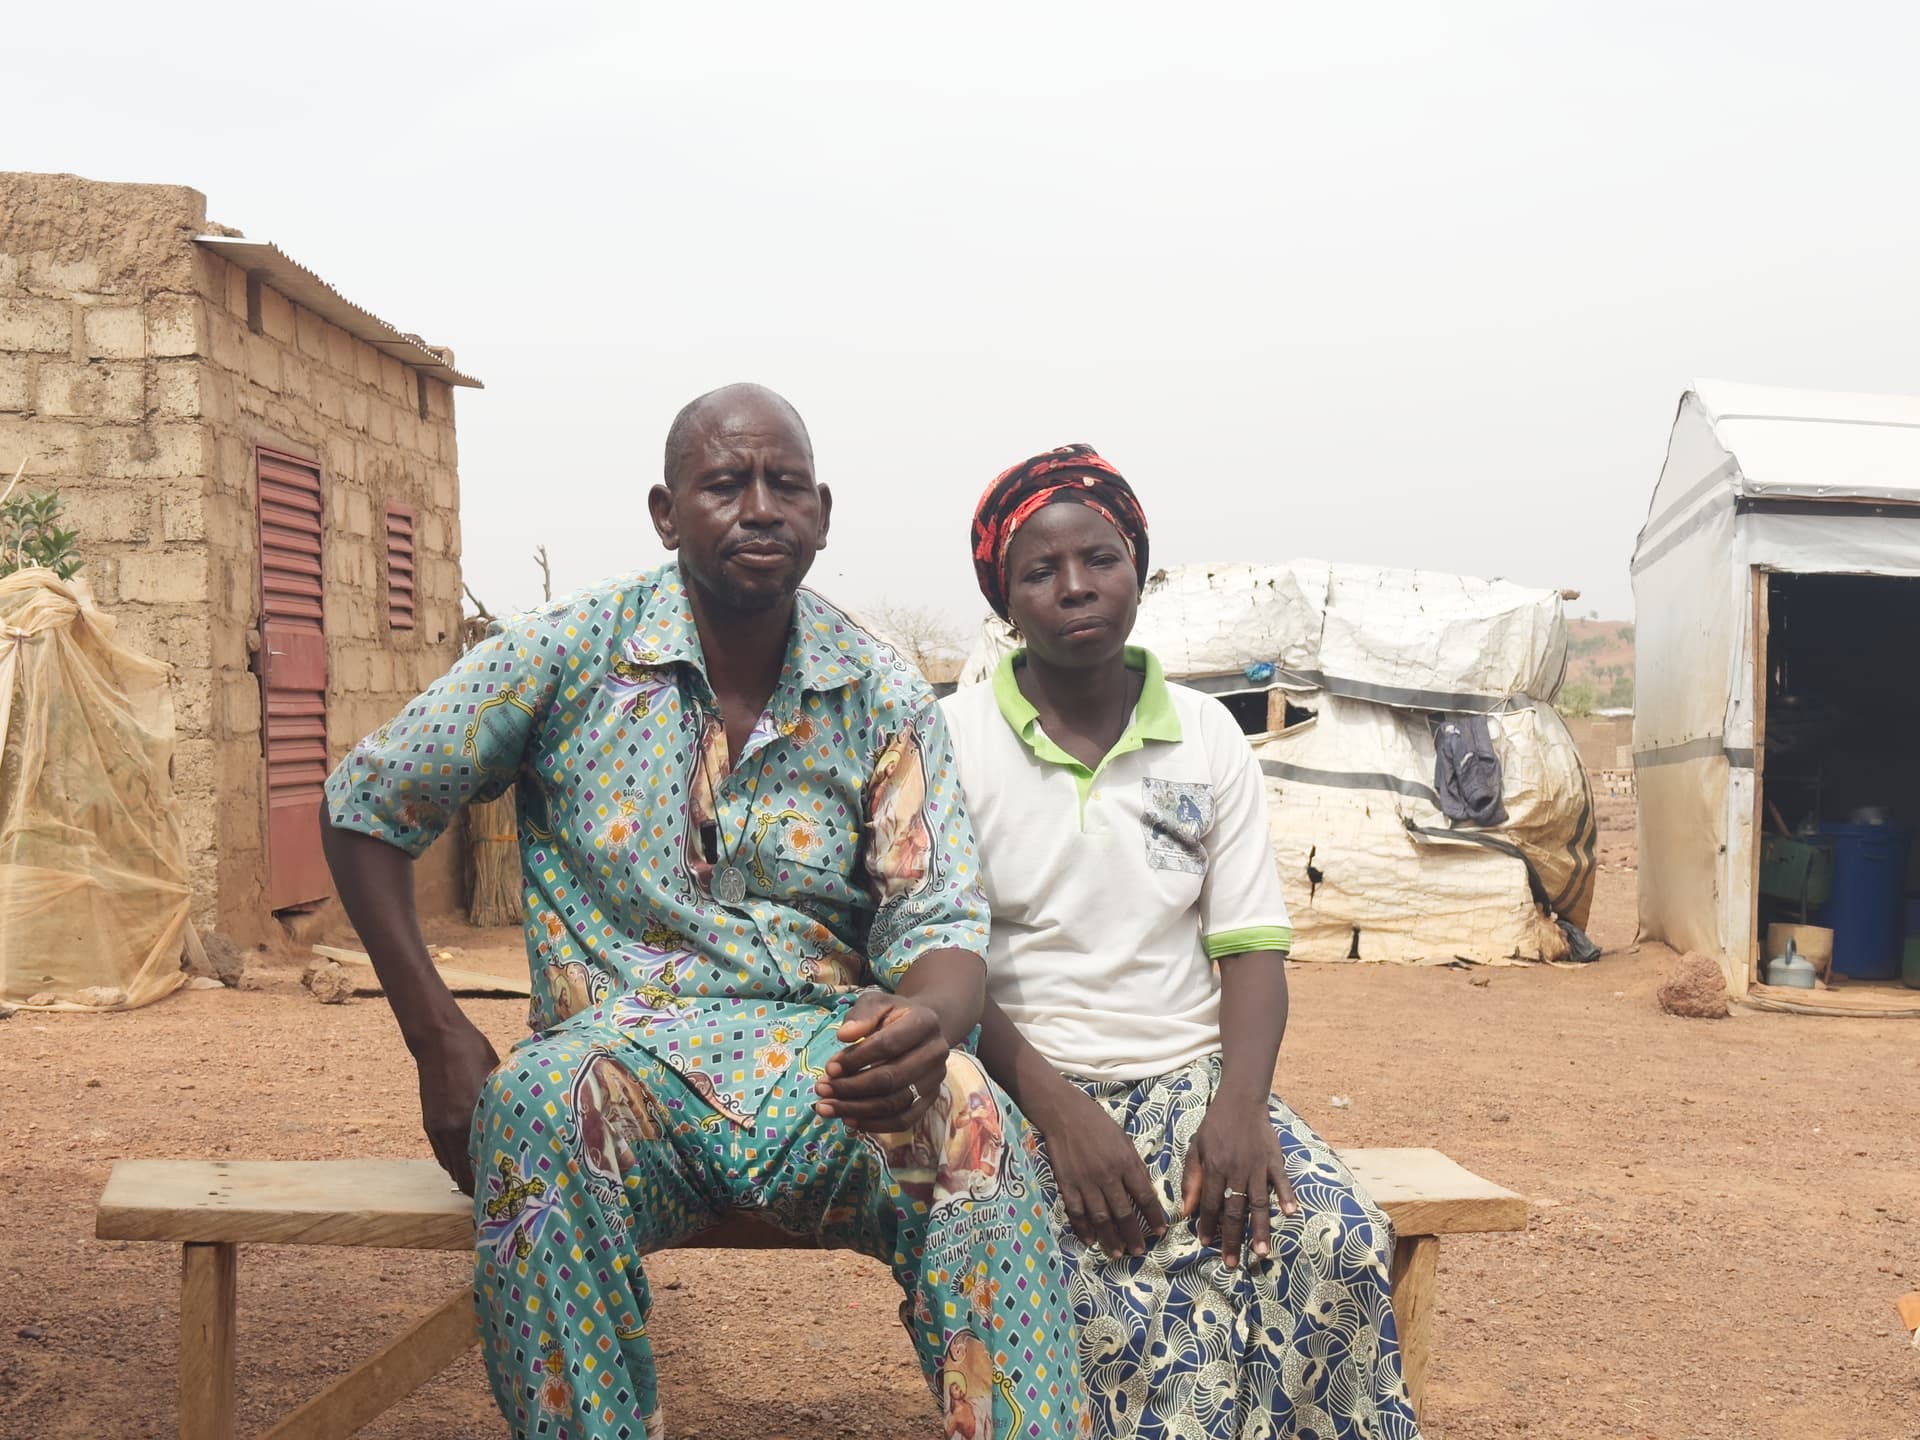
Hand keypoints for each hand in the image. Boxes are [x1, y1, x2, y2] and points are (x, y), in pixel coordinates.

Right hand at [414, 1019, 500, 1194]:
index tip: (503, 1196)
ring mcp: (436, 1128)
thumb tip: (518, 1127)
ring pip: (448, 1164)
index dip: (487, 1186)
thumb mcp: (496, 1081)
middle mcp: (448, 1130)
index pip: (475, 1169)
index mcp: (467, 1122)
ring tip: (483, 1181)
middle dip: (476, 1187)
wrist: (439, 1040)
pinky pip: (441, 1152)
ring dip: (464, 1174)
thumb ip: (501, 1109)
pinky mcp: (429, 1122)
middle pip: (460, 1174)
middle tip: (496, 1194)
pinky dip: (453, 1161)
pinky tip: (467, 1160)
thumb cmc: (474, 1054)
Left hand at [812, 990, 948, 1132]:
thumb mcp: (877, 1002)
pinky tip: (848, 1120)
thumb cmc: (893, 1015)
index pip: (888, 1045)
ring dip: (856, 1109)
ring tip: (826, 1107)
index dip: (856, 1059)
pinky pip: (903, 1120)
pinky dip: (874, 1124)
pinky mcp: (931, 1100)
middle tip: (821, 1090)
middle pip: (891, 1079)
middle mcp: (935, 1053)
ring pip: (895, 1104)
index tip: (829, 1068)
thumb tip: (844, 1036)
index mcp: (924, 1023)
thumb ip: (861, 1015)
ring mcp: (935, 1080)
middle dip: (851, 1087)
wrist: (921, 1030)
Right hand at [1037, 1084, 1167, 1258]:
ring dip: (1110, 1238)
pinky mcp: (1067, 1184)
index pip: (1144, 1196)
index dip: (1154, 1216)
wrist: (1064, 1114)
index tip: (1160, 1231)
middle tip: (1139, 1251)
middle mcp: (1108, 1176)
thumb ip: (1135, 1166)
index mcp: (1126, 1163)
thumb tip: (1145, 1192)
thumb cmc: (1098, 1124)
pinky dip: (1083, 1229)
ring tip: (1117, 1253)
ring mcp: (1086, 1182)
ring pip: (1101, 1218)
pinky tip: (1090, 1240)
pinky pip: (1077, 1212)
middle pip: (1124, 1213)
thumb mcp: (1124, 1140)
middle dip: (1133, 1235)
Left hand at [1182, 1099, 1298, 1268]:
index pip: (1210, 1203)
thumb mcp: (1195, 1149)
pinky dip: (1286, 1196)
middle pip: (1234, 1210)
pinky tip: (1289, 1213)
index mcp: (1214, 1168)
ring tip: (1261, 1252)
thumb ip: (1191, 1180)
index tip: (1206, 1245)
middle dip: (1232, 1238)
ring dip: (1259, 1228)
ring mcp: (1257, 1166)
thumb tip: (1185, 1211)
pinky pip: (1281, 1180)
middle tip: (1231, 1263)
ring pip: (1258, 1202)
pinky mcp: (1274, 1159)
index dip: (1207, 1225)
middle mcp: (1236, 1170)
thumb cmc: (1215, 1126)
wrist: (1240, 1100)